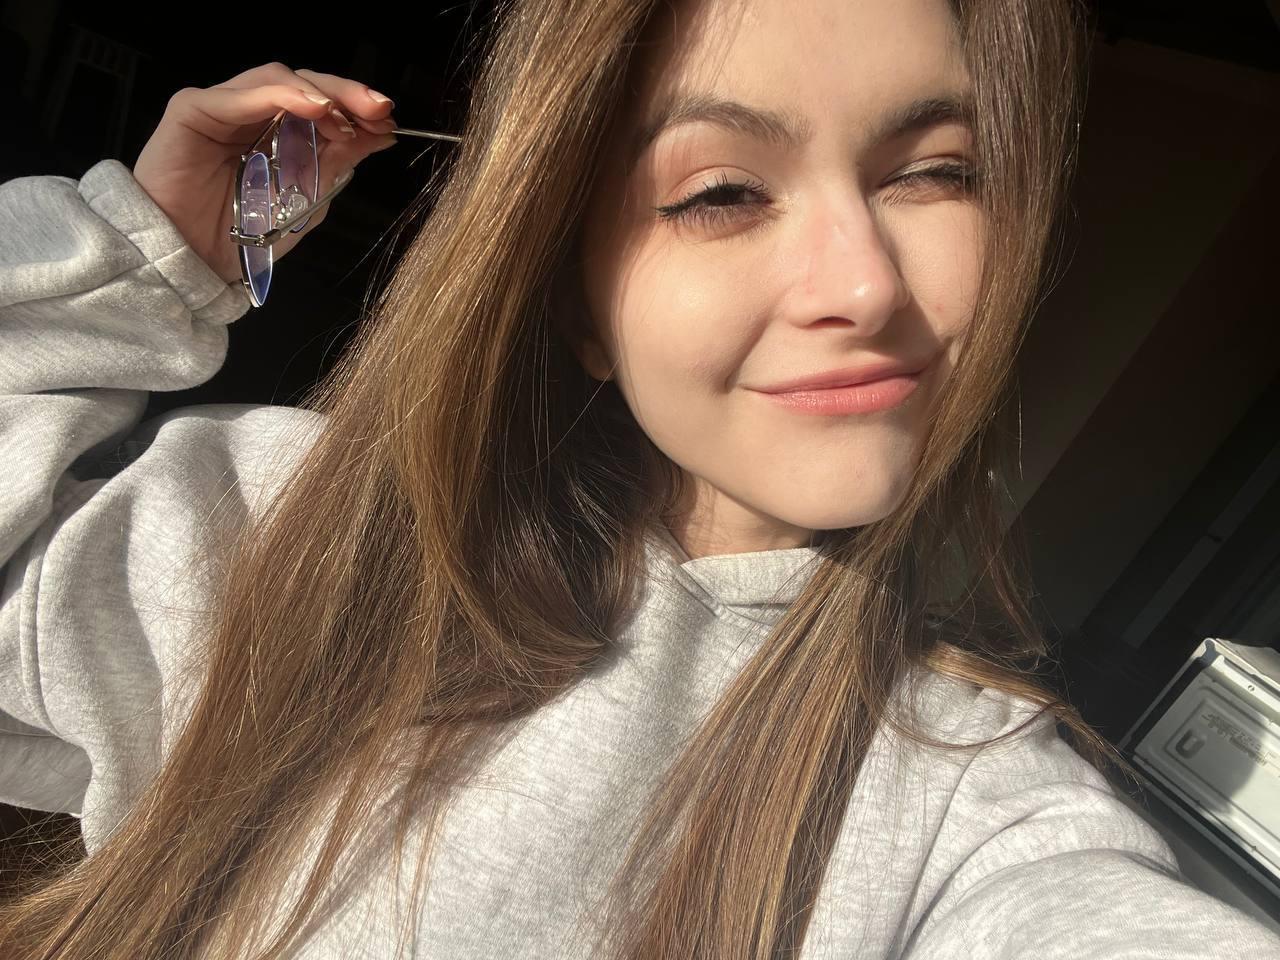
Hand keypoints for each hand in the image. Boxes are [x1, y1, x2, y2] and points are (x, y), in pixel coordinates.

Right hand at [131, 62, 398, 284]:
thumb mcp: (305, 201)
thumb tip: (379, 134)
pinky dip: (280, 96)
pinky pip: (238, 95)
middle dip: (345, 93)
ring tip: (344, 117)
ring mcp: (222, 109)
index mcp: (278, 134)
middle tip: (379, 109)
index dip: (355, 106)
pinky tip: (311, 108)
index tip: (388, 121)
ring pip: (274, 78)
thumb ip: (337, 164)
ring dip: (317, 94)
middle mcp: (250, 115)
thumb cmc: (242, 237)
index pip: (321, 104)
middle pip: (303, 84)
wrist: (193, 265)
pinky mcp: (193, 110)